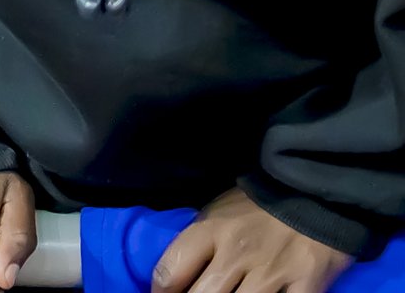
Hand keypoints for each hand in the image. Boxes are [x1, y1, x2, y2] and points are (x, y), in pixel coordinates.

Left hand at [152, 191, 351, 292]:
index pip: (171, 269)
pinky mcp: (306, 284)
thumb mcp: (218, 211)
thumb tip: (180, 271)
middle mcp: (236, 253)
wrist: (315, 193)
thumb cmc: (260, 205)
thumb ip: (200, 240)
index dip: (161, 289)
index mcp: (210, 230)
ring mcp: (272, 271)